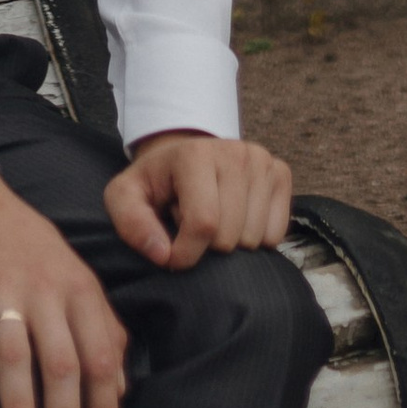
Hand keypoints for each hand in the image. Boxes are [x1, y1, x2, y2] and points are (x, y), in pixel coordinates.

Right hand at [0, 160, 129, 407]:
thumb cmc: (30, 249)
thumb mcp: (75, 277)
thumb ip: (101, 327)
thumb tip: (120, 388)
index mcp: (77, 288)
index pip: (100, 354)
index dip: (104, 405)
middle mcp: (42, 289)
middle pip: (62, 362)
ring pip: (14, 355)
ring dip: (20, 406)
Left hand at [104, 129, 293, 270]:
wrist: (185, 156)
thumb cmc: (155, 182)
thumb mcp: (126, 197)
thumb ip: (132, 225)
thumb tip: (163, 254)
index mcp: (195, 154)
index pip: (203, 223)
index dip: (185, 254)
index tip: (171, 255)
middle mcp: (235, 152)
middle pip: (230, 236)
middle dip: (207, 247)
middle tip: (191, 225)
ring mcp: (261, 161)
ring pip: (254, 239)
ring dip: (230, 243)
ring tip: (212, 220)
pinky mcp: (280, 172)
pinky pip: (276, 233)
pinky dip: (255, 239)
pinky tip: (236, 220)